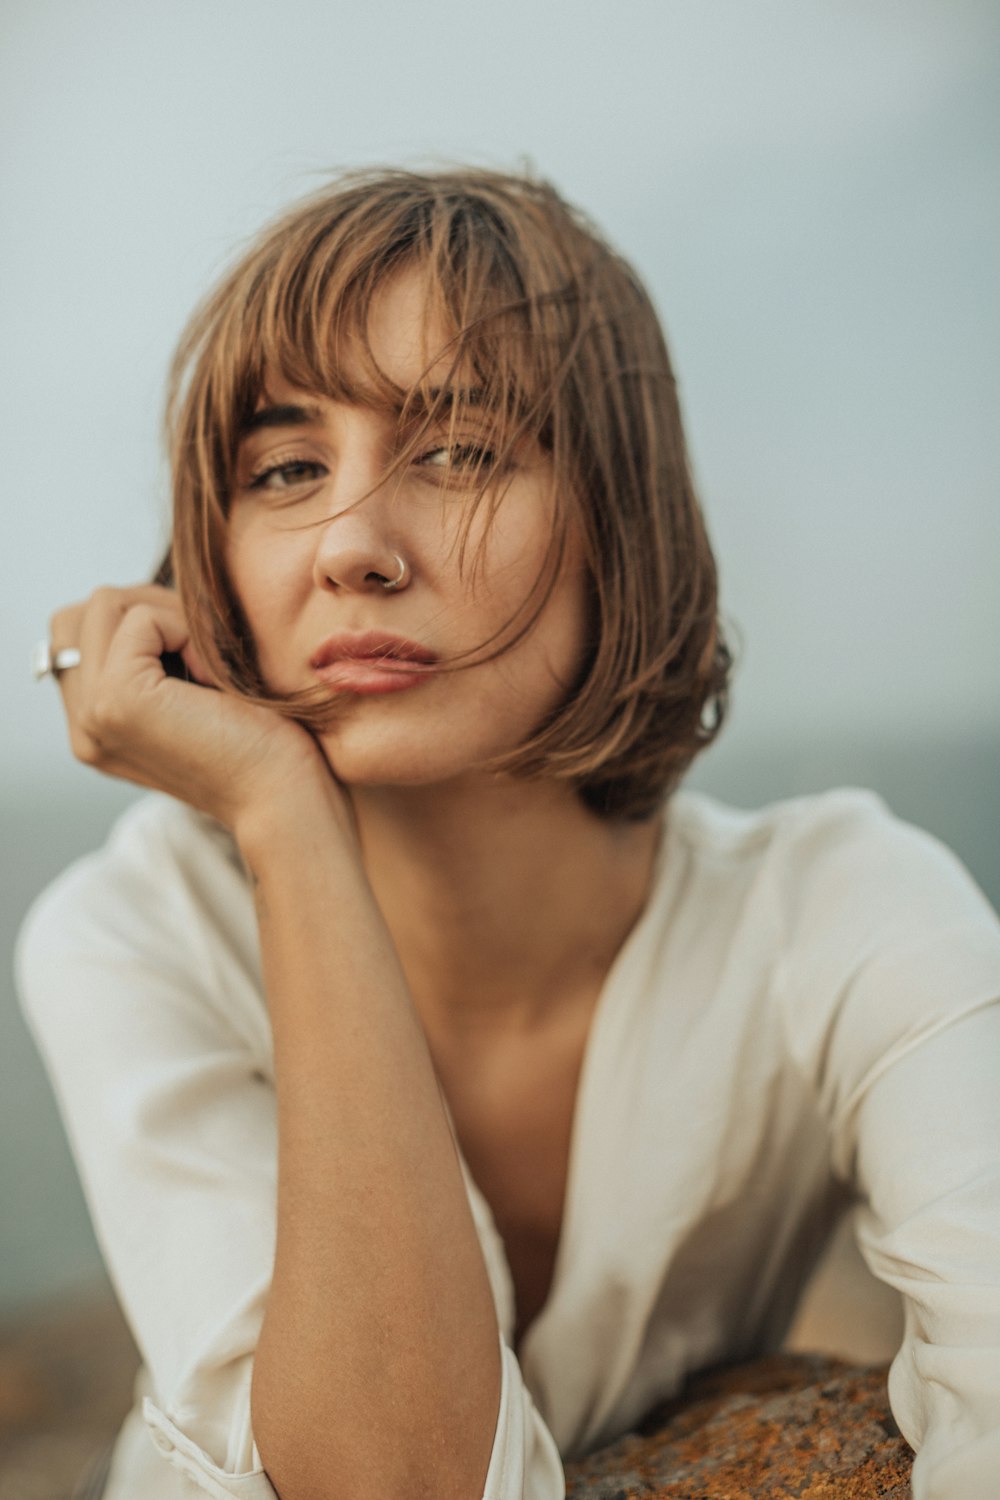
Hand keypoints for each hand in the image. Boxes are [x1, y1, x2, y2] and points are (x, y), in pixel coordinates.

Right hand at [49, 584, 334, 831]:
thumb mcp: (187, 691)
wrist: (285, 793)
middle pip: (84, 611)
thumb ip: (146, 655)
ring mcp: (92, 714)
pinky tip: (212, 677)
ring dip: (169, 617)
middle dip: (146, 608)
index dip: (139, 621)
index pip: (76, 631)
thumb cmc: (258, 739)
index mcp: (92, 726)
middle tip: (199, 651)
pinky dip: (185, 629)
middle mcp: (81, 726)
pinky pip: (139, 618)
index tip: (192, 658)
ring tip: (206, 665)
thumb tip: (133, 596)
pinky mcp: (118, 700)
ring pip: (106, 604)